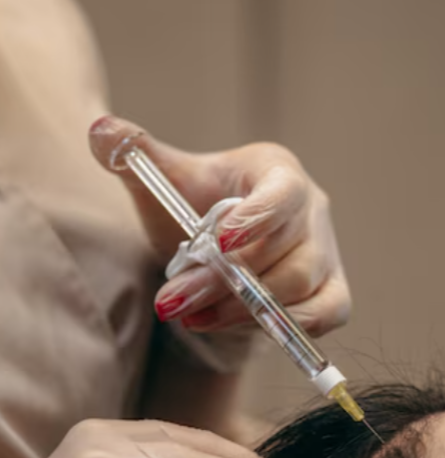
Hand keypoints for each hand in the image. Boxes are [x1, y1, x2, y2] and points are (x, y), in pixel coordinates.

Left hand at [89, 116, 350, 338]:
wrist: (218, 251)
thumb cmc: (197, 209)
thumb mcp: (166, 181)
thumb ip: (135, 155)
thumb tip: (99, 131)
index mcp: (277, 172)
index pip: (282, 194)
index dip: (257, 219)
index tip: (219, 244)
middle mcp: (312, 211)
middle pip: (284, 253)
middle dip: (225, 283)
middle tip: (173, 301)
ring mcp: (326, 254)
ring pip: (299, 288)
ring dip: (242, 309)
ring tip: (190, 314)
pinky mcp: (331, 292)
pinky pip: (327, 314)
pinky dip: (288, 326)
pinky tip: (237, 326)